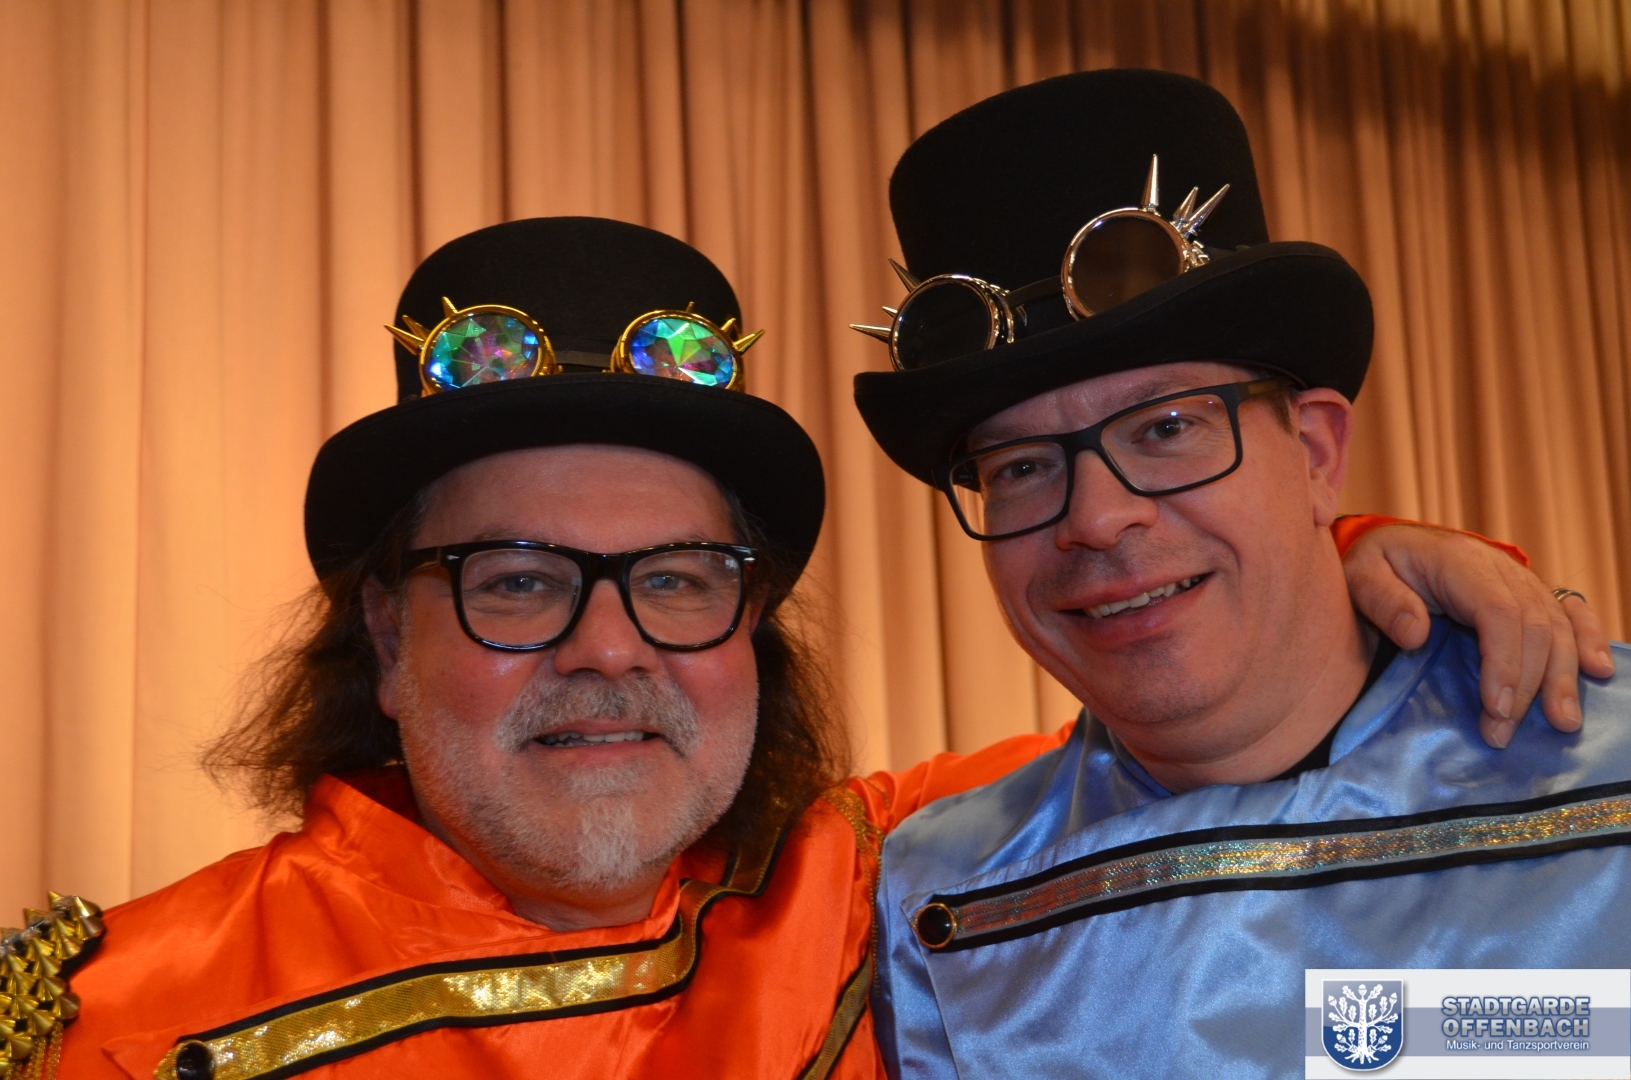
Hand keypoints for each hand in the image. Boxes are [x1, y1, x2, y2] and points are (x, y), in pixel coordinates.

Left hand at [1341, 523, 1614, 747]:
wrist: (1390, 544)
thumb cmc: (1374, 564)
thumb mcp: (1360, 576)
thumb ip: (1384, 602)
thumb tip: (1416, 635)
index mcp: (1459, 562)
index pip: (1497, 612)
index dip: (1504, 662)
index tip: (1496, 708)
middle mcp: (1499, 569)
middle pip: (1533, 626)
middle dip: (1527, 685)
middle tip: (1503, 733)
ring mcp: (1520, 580)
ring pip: (1556, 626)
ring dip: (1562, 676)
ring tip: (1561, 722)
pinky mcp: (1529, 593)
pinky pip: (1568, 613)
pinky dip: (1588, 640)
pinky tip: (1598, 672)